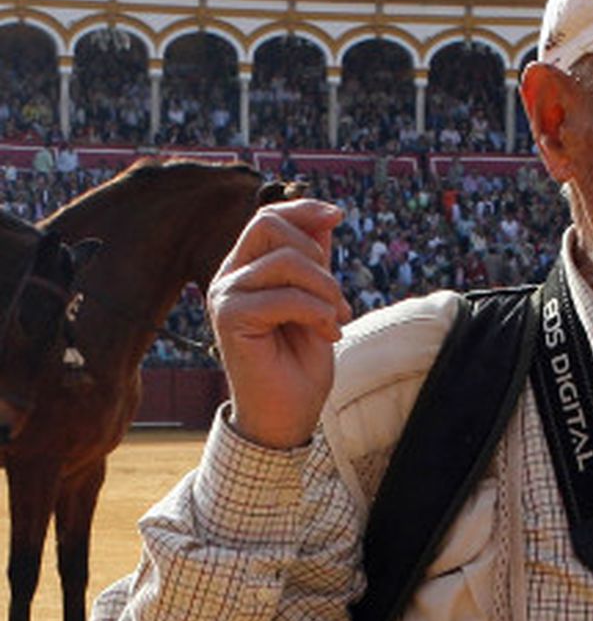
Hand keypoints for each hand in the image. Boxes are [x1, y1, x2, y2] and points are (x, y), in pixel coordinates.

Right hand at [208, 199, 351, 448]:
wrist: (288, 412)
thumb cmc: (301, 360)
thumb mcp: (318, 298)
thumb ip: (316, 260)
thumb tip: (325, 216)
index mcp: (248, 269)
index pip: (268, 217)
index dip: (303, 209)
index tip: (338, 215)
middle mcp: (230, 277)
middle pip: (269, 225)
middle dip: (317, 255)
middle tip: (337, 298)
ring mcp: (225, 296)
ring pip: (285, 261)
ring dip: (325, 290)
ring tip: (335, 320)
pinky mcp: (230, 318)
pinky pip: (285, 296)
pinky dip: (317, 312)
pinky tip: (328, 335)